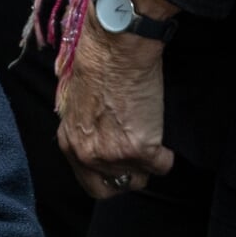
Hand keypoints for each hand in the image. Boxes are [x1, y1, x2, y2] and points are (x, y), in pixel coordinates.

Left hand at [56, 0, 178, 197]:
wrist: (116, 49)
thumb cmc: (97, 66)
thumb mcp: (76, 104)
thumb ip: (84, 131)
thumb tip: (96, 142)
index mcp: (69, 143)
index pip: (90, 183)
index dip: (108, 175)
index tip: (120, 165)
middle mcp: (87, 154)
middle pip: (114, 188)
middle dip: (129, 176)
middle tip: (138, 156)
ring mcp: (113, 154)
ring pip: (142, 177)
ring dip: (148, 160)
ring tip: (146, 131)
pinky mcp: (140, 150)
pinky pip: (163, 165)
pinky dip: (166, 153)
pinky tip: (157, 128)